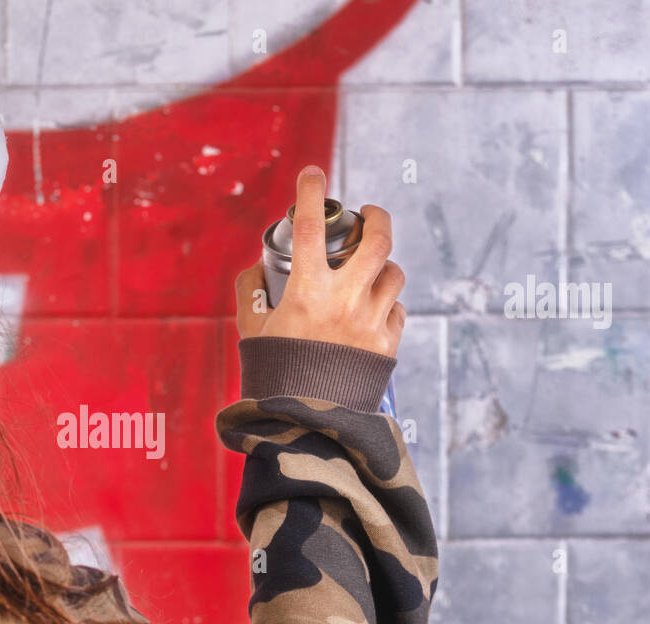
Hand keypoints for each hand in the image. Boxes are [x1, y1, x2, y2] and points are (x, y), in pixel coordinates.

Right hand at [235, 165, 405, 357]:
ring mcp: (371, 321)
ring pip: (394, 274)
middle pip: (378, 239)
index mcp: (307, 292)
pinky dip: (388, 305)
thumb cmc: (274, 376)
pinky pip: (398, 311)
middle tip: (369, 215)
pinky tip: (374, 311)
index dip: (311, 193)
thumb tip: (257, 269)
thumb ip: (251, 294)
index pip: (312, 228)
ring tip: (371, 271)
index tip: (312, 174)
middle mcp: (344, 300)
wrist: (305, 423)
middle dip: (377, 218)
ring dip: (383, 266)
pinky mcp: (387, 344)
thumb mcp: (252, 332)